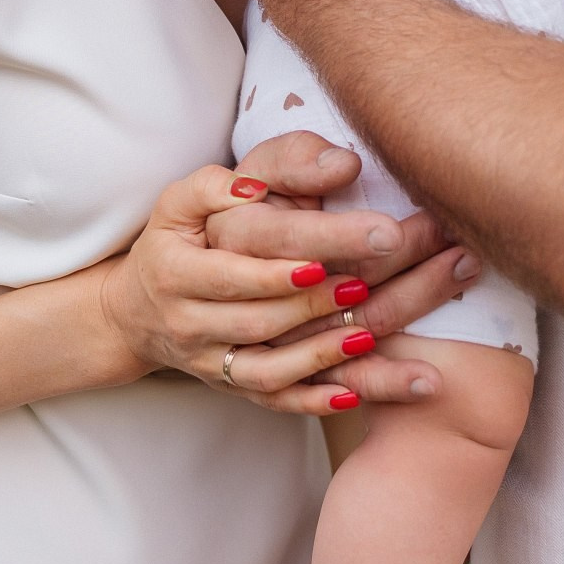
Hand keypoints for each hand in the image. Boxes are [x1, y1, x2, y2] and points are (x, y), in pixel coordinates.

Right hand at [208, 132, 479, 403]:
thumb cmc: (188, 230)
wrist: (140, 305)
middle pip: (275, 311)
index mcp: (181, 259)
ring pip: (278, 364)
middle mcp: (192, 315)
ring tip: (406, 344)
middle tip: (422, 276)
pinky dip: (319, 399)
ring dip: (340, 352)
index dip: (321, 240)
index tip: (383, 234)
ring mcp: (213, 358)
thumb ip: (272, 167)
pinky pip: (277, 400)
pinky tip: (367, 393)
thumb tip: (343, 164)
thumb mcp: (204, 188)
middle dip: (346, 296)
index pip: (259, 248)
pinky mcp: (233, 386)